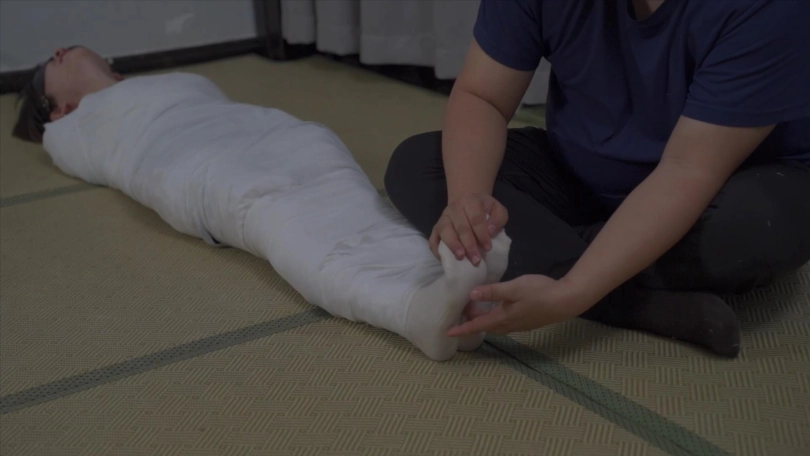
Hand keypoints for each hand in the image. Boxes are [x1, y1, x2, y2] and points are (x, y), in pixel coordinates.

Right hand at [430, 193, 507, 264]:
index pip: (476, 218)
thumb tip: (490, 231)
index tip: (488, 248)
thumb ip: (498, 218)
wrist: (467, 204)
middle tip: (476, 259)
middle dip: (469, 244)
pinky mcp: (436, 229)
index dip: (482, 234)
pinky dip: (436, 250)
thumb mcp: (497, 210)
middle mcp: (454, 208)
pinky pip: (433, 239)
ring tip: (460, 257)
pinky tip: (445, 259)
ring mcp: (443, 218)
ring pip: (445, 231)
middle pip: (461, 226)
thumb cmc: (484, 210)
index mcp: (470, 201)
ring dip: (453, 245)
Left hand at [447, 275, 589, 336]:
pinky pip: (505, 322)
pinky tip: (498, 308)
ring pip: (496, 324)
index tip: (447, 333)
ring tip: (476, 308)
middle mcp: (509, 325)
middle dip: (472, 321)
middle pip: (486, 326)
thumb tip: (471, 295)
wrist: (566, 301)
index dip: (462, 328)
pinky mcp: (527, 320)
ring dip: (484, 319)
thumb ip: (493, 292)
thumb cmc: (540, 292)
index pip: (477, 325)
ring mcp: (520, 324)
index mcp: (503, 318)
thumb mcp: (514, 288)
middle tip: (462, 311)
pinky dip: (495, 317)